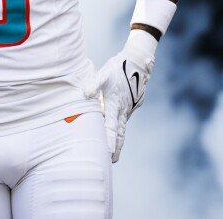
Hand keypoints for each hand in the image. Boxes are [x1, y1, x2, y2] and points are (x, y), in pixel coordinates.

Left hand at [96, 30, 156, 162]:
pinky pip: (125, 117)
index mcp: (115, 105)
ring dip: (119, 139)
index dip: (109, 141)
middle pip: (120, 132)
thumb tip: (85, 94)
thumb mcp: (103, 74)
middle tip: (112, 161)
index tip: (107, 153)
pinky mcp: (133, 104)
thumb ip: (94, 84)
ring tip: (115, 152)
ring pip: (123, 126)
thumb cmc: (118, 67)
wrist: (137, 61)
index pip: (111, 127)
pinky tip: (118, 129)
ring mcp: (129, 107)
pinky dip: (121, 127)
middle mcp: (123, 109)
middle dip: (116, 147)